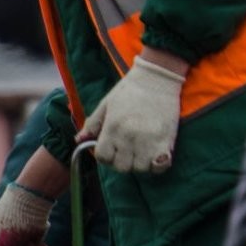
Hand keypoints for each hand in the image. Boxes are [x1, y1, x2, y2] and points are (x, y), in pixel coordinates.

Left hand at [78, 52, 185, 173]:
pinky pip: (161, 166)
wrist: (157, 77)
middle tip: (129, 150)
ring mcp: (148, 140)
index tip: (113, 149)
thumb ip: (92, 124)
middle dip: (123, 161)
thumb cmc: (130, 90)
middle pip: (122, 167)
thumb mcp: (106, 104)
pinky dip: (158, 165)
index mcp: (112, 128)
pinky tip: (157, 154)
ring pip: (140, 168)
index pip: (103, 158)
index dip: (106, 156)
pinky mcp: (166, 140)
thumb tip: (78, 140)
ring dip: (141, 163)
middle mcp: (128, 137)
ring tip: (143, 151)